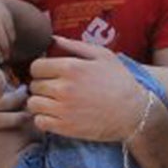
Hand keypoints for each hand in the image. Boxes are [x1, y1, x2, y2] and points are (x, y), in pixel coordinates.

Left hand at [28, 38, 146, 140]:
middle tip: (54, 88)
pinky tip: (54, 115)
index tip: (49, 73)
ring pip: (33, 104)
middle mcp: (63, 88)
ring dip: (40, 102)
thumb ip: (75, 46)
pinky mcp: (65, 128)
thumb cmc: (120, 82)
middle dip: (41, 85)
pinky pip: (39, 122)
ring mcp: (63, 110)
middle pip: (33, 85)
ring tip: (52, 102)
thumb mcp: (102, 56)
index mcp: (71, 68)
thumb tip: (52, 39)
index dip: (41, 69)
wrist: (135, 113)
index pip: (36, 66)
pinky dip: (43, 118)